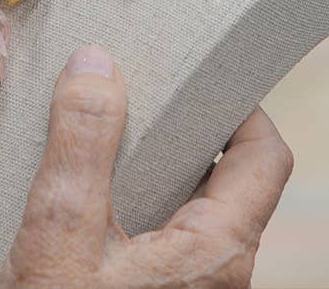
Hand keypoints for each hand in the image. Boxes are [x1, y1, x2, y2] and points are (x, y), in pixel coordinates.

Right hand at [0, 46, 292, 288]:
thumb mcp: (62, 232)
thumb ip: (81, 145)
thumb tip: (96, 61)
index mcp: (218, 249)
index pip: (266, 156)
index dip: (244, 107)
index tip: (204, 75)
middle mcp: (218, 271)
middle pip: (230, 177)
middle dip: (192, 129)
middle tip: (147, 95)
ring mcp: (190, 287)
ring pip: (194, 205)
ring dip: (161, 164)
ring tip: (114, 134)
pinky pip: (167, 232)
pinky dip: (140, 196)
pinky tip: (94, 190)